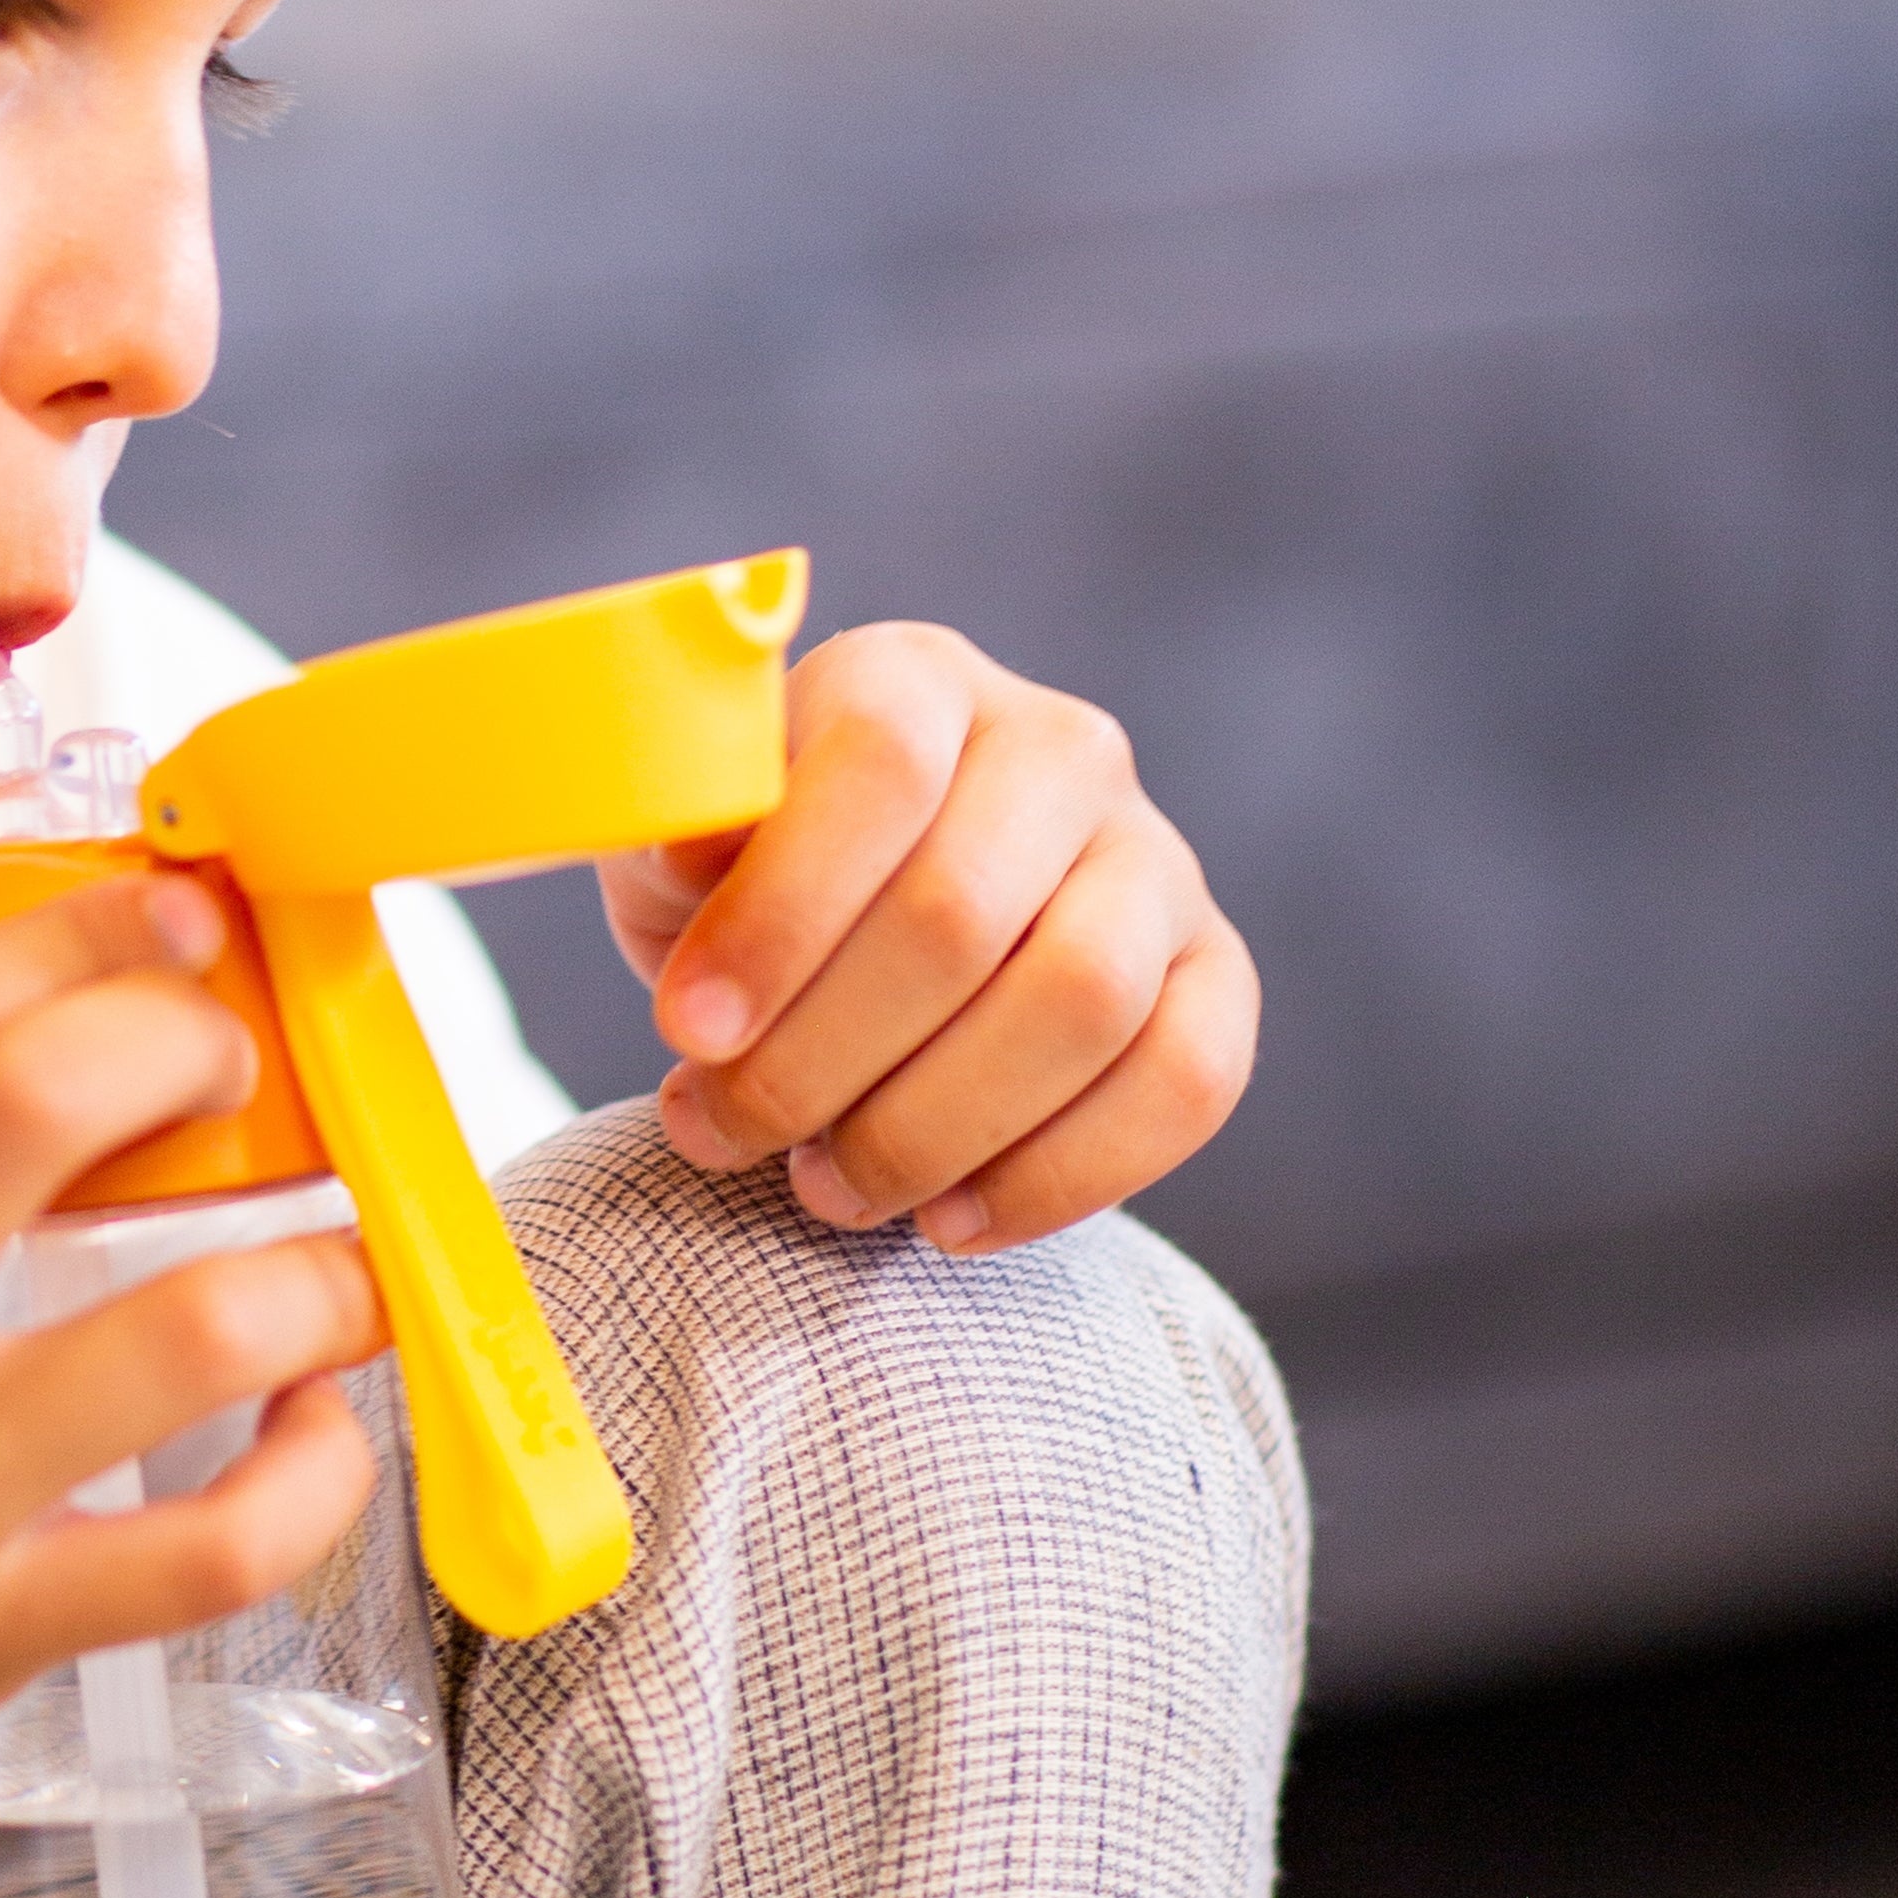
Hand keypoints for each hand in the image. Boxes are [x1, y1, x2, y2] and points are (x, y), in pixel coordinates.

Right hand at [0, 860, 387, 1897]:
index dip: (76, 928)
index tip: (164, 912)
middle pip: (40, 1115)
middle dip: (183, 1038)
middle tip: (228, 1046)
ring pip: (176, 1337)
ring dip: (308, 1266)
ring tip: (339, 1240)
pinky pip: (201, 1556)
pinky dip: (305, 1481)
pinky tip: (311, 1416)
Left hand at [600, 623, 1256, 1258]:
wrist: (860, 929)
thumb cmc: (750, 883)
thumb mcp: (684, 849)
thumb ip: (683, 845)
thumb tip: (696, 863)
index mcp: (916, 677)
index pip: (880, 766)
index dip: (781, 912)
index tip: (687, 1030)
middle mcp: (1060, 747)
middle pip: (963, 911)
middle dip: (821, 1056)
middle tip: (726, 1130)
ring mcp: (1156, 859)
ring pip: (1082, 1002)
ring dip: (931, 1128)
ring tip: (825, 1184)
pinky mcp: (1214, 974)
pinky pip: (1185, 1082)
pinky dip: (1059, 1177)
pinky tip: (946, 1220)